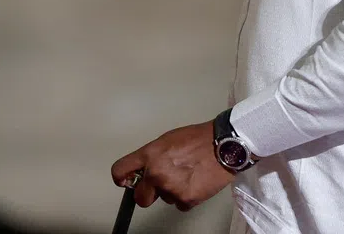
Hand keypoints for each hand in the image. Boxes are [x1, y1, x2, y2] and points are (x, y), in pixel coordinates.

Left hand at [110, 120, 234, 212]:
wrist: (223, 145)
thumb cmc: (197, 139)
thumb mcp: (167, 140)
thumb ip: (151, 156)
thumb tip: (142, 170)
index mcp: (149, 154)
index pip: (120, 171)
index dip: (122, 179)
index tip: (127, 182)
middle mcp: (156, 173)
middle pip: (140, 197)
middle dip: (148, 193)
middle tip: (162, 184)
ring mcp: (170, 188)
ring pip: (164, 199)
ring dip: (172, 191)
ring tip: (187, 174)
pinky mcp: (186, 199)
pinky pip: (180, 204)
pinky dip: (186, 197)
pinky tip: (195, 182)